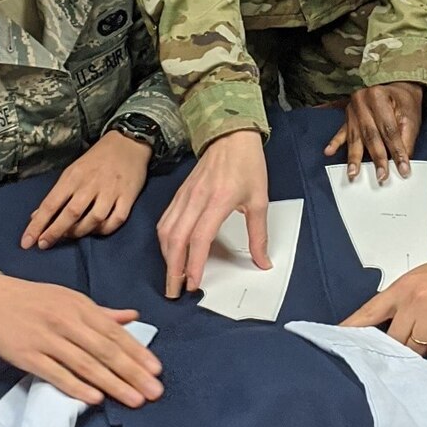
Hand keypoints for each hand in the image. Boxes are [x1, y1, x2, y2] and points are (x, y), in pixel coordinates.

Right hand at [0, 271, 160, 408]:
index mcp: (80, 307)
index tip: (157, 370)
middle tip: (155, 392)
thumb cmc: (33, 299)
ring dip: (113, 383)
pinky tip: (95, 399)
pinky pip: (56, 374)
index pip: (115, 333)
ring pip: (86, 364)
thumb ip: (101, 312)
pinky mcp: (27, 355)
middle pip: (105, 351)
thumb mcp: (69, 298)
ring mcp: (47, 339)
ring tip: (134, 400)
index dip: (137, 352)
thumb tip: (133, 316)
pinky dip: (76, 386)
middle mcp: (67, 322)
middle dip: (133, 373)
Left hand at [21, 130, 150, 248]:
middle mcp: (90, 185)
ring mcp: (110, 191)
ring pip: (94, 219)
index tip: (27, 241)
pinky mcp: (128, 197)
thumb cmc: (95, 159)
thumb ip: (57, 195)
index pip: (51, 204)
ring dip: (80, 232)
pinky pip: (116, 220)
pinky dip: (105, 229)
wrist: (127, 143)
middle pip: (71, 213)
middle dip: (55, 231)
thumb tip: (36, 216)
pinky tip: (97, 231)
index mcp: (73, 177)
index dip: (38, 224)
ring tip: (71, 236)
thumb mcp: (72, 172)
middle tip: (44, 245)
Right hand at [156, 129, 268, 298]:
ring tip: (172, 277)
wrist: (230, 136)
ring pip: (166, 231)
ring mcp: (184, 196)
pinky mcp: (179, 195)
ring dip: (166, 257)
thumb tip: (262, 261)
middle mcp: (196, 199)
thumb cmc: (247, 165)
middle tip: (175, 291)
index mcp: (218, 200)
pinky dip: (165, 241)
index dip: (194, 264)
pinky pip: (165, 221)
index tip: (194, 284)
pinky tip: (170, 253)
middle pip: (176, 239)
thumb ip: (258, 234)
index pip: (200, 238)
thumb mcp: (260, 200)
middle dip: (173, 269)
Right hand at [325, 81, 423, 182]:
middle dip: (377, 158)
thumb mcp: (410, 116)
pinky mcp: (347, 117)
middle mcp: (362, 101)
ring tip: (353, 173)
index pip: (389, 130)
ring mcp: (352, 110)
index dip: (397, 151)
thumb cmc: (403, 101)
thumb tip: (403, 162)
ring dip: (354, 157)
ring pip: (355, 137)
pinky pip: (341, 132)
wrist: (395, 85)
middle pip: (370, 135)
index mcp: (379, 96)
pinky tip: (328, 152)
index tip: (403, 169)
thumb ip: (406, 139)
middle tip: (381, 176)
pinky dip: (335, 143)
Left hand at [341, 249, 426, 359]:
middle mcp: (413, 300)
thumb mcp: (419, 280)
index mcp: (401, 288)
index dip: (352, 327)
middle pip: (392, 339)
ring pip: (414, 348)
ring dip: (422, 348)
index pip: (369, 311)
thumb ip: (401, 299)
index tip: (337, 337)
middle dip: (399, 346)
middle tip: (410, 343)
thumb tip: (384, 323)